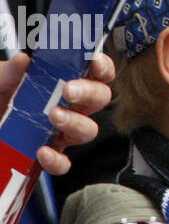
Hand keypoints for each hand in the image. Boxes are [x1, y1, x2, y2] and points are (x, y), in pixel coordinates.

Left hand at [0, 52, 114, 175]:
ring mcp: (62, 132)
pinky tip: (42, 150)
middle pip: (100, 98)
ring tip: (54, 116)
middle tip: (69, 90)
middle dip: (89, 92)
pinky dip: (56, 159)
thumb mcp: (1, 80)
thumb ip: (10, 71)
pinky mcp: (48, 156)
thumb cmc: (0, 100)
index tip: (93, 60)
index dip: (103, 65)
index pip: (98, 72)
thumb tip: (22, 60)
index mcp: (66, 83)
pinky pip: (63, 163)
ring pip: (88, 130)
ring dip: (76, 122)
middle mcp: (71, 107)